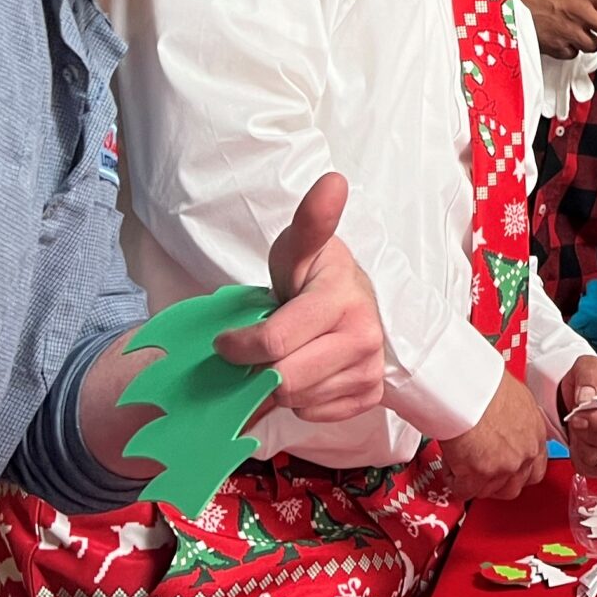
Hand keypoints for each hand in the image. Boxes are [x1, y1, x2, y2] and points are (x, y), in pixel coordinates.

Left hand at [213, 171, 386, 422]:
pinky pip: (315, 415)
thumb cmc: (314, 275)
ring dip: (279, 385)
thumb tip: (333, 180)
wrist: (353, 300)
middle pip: (284, 380)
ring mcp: (370, 370)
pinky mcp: (370, 396)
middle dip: (258, 371)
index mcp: (341, 299)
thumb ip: (311, 220)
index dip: (238, 347)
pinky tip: (305, 372)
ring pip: (298, 401)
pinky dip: (302, 401)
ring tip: (285, 357)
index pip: (274, 342)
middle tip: (253, 354)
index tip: (226, 340)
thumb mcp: (300, 247)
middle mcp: (364, 337)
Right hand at [440, 375, 553, 500]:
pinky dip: (453, 479)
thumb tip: (508, 425)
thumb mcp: (516, 399)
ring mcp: (502, 467)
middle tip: (479, 469)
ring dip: (472, 480)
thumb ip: (517, 422)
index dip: (517, 473)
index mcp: (535, 435)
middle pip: (513, 487)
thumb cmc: (485, 384)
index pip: (535, 470)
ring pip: (487, 491)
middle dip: (494, 482)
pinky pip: (463, 490)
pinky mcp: (477, 475)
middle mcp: (523, 454)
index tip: (505, 470)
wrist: (467, 386)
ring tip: (461, 458)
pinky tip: (450, 462)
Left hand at [559, 358, 596, 472]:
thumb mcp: (587, 366)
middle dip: (585, 434)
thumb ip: (588, 377)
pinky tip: (582, 444)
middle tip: (574, 420)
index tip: (577, 418)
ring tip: (578, 431)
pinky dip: (582, 460)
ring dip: (582, 447)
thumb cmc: (590, 381)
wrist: (583, 397)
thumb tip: (586, 397)